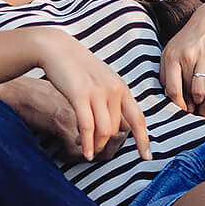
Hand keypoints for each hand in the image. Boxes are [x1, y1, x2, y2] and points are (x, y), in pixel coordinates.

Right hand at [31, 28, 150, 161]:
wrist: (57, 49)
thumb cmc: (79, 68)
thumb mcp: (103, 80)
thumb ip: (113, 99)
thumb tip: (119, 125)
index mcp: (121, 88)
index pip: (138, 118)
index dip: (143, 139)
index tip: (147, 157)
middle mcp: (114, 90)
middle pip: (117, 129)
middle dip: (107, 143)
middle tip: (97, 149)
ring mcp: (97, 92)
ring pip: (104, 130)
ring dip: (98, 145)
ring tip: (91, 152)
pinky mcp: (79, 95)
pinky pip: (87, 127)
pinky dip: (88, 143)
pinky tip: (86, 153)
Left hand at [161, 4, 204, 118]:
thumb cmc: (190, 40)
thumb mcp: (172, 51)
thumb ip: (166, 72)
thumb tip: (168, 99)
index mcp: (171, 56)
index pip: (171, 90)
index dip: (178, 105)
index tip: (184, 111)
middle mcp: (185, 55)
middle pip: (188, 91)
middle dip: (194, 106)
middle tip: (198, 112)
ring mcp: (203, 54)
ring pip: (202, 89)